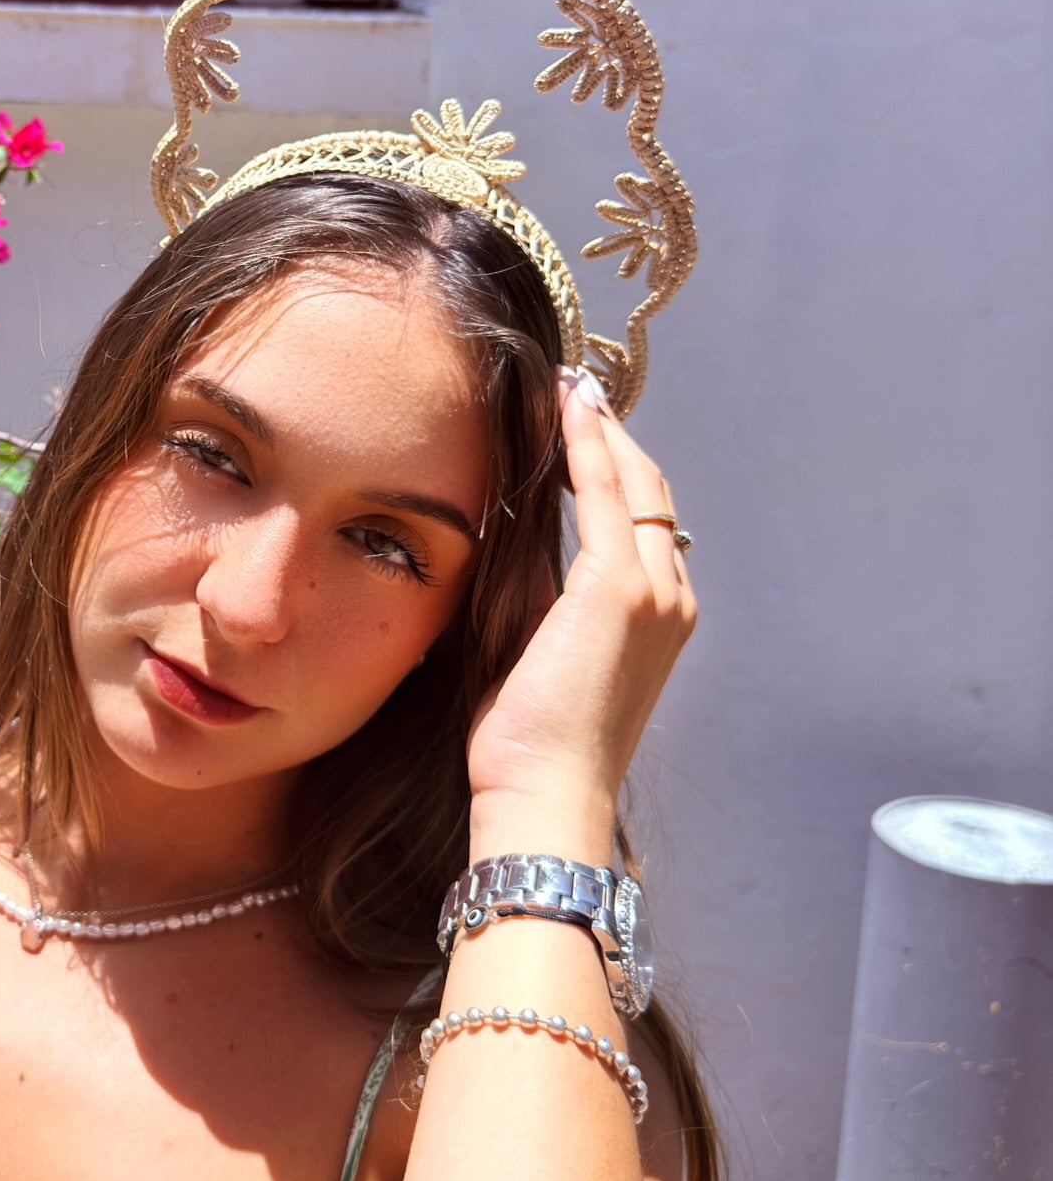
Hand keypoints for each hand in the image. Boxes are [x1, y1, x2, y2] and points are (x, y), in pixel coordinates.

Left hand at [465, 369, 696, 864]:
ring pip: (634, 483)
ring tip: (564, 388)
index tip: (576, 425)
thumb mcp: (535, 650)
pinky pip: (605, 494)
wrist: (545, 793)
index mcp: (660, 618)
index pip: (643, 520)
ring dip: (598, 430)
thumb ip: (538, 593)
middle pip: (649, 491)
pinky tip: (563, 410)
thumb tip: (509, 539)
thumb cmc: (530, 741)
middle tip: (571, 389)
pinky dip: (586, 446)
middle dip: (611, 436)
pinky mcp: (620, 589)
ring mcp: (654, 592)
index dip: (614, 467)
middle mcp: (671, 598)